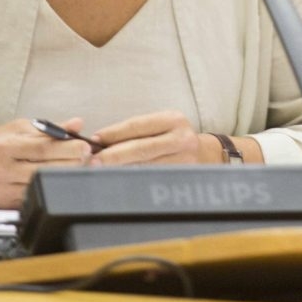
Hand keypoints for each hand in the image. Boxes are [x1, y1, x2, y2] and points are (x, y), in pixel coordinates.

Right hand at [0, 116, 92, 208]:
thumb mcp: (14, 129)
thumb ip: (47, 129)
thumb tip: (77, 124)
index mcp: (5, 147)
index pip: (44, 148)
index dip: (69, 148)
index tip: (86, 144)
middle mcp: (3, 170)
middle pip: (47, 169)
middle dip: (73, 163)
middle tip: (90, 157)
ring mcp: (3, 190)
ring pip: (44, 185)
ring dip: (66, 178)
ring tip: (81, 168)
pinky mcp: (5, 205)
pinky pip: (34, 198)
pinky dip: (51, 190)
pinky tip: (62, 183)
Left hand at [90, 110, 260, 165]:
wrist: (208, 155)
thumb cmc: (174, 139)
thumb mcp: (161, 126)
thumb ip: (135, 132)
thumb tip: (100, 141)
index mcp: (173, 120)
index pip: (137, 126)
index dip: (113, 133)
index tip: (94, 140)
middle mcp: (181, 138)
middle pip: (141, 148)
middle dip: (114, 156)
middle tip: (93, 162)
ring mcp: (184, 160)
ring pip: (146, 166)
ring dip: (121, 170)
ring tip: (101, 172)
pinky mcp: (182, 177)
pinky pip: (153, 179)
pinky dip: (134, 180)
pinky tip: (120, 181)